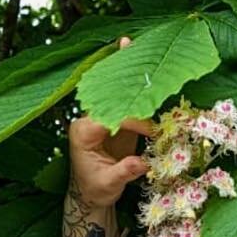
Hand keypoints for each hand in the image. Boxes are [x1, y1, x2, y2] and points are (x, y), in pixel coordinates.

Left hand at [67, 36, 158, 210]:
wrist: (90, 194)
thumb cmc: (95, 189)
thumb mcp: (108, 185)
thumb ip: (123, 172)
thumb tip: (142, 163)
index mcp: (83, 133)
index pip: (110, 117)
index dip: (132, 120)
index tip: (153, 130)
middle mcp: (89, 120)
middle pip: (106, 94)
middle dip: (120, 74)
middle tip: (129, 46)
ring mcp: (101, 117)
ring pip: (112, 91)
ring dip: (124, 70)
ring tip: (129, 42)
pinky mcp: (114, 119)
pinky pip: (122, 99)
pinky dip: (129, 81)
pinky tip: (132, 56)